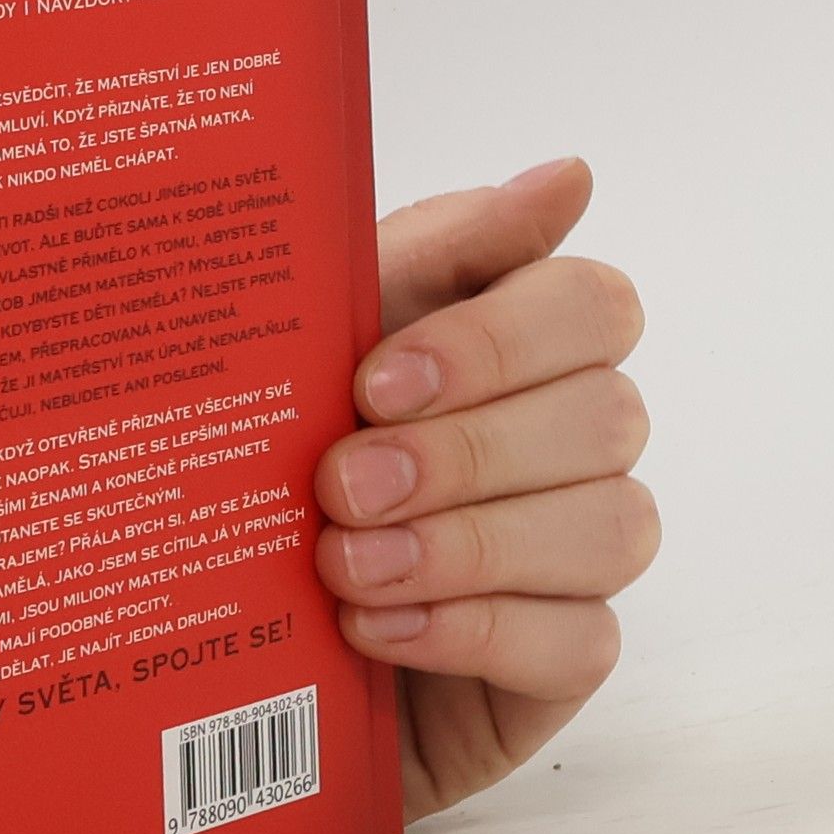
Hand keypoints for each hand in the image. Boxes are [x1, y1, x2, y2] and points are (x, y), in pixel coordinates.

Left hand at [314, 157, 658, 822]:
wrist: (223, 619)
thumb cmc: (279, 455)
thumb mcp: (321, 339)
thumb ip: (435, 253)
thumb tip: (570, 175)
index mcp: (520, 343)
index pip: (593, 306)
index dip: (497, 341)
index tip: (376, 379)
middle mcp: (571, 439)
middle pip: (607, 417)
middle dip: (462, 452)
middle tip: (339, 483)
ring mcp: (579, 553)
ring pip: (610, 528)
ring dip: (464, 545)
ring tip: (346, 564)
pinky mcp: (564, 658)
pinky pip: (578, 640)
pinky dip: (469, 630)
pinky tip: (376, 626)